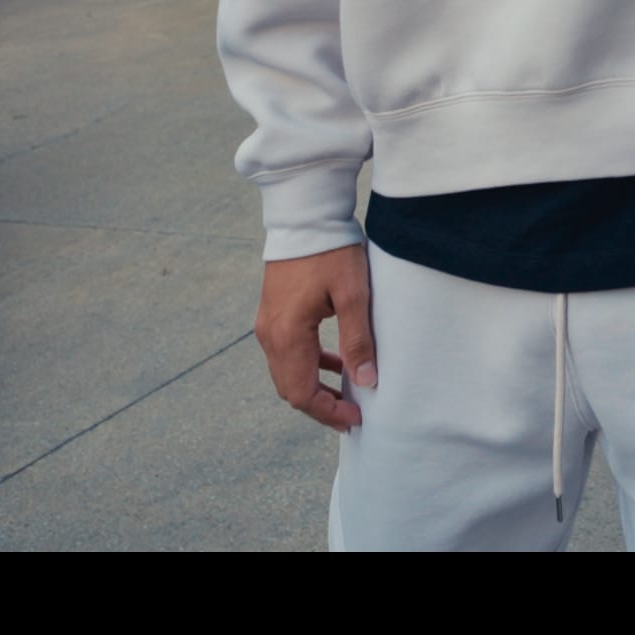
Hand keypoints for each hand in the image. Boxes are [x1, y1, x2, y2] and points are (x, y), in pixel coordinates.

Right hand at [256, 245, 374, 431]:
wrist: (305, 215)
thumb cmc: (331, 251)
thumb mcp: (352, 295)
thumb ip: (357, 341)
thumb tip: (367, 382)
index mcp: (288, 335)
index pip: (302, 393)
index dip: (328, 412)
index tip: (356, 419)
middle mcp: (270, 334)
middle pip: (291, 388)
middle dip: (321, 405)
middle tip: (353, 414)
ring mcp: (267, 323)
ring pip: (288, 372)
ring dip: (315, 386)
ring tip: (348, 393)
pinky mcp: (273, 313)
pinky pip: (288, 352)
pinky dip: (309, 365)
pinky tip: (335, 362)